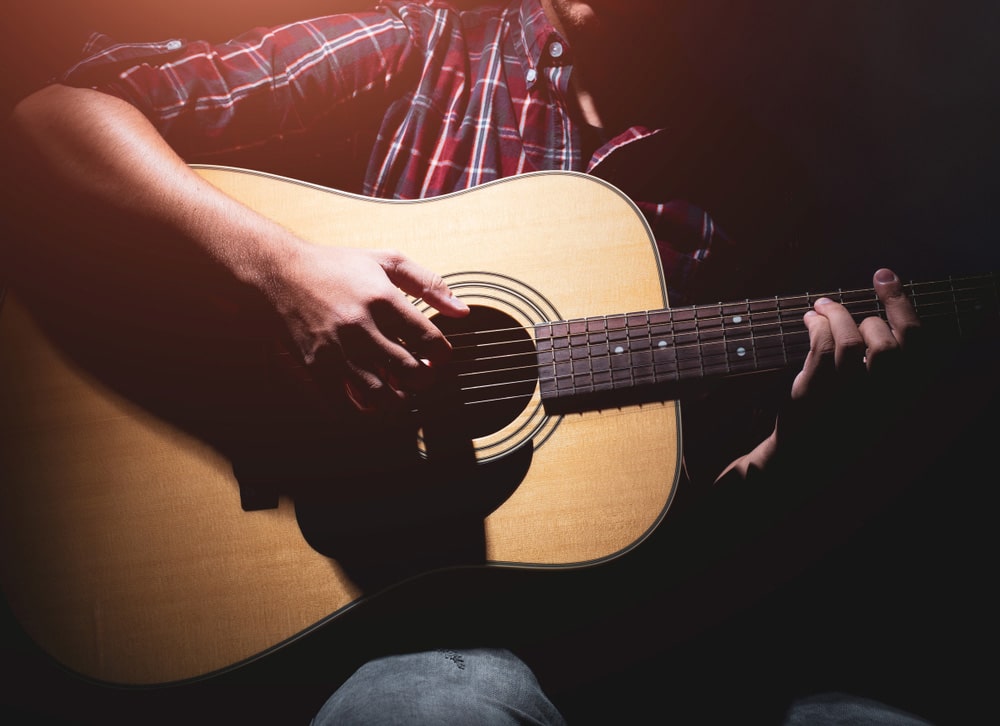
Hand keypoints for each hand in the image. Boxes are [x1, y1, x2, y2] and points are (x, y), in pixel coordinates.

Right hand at [272, 245, 468, 411]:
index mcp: (382, 299)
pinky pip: (346, 406)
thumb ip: (428, 283)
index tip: (437, 355)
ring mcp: (337, 350)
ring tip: (399, 391)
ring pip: (381, 395)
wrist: (279, 274)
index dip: (442, 354)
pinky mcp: (317, 367)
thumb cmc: (336, 266)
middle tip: (421, 374)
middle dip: (424, 379)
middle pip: (410, 372)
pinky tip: (370, 401)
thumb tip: (462, 311)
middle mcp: (361, 327)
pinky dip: (364, 412)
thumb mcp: (386, 261)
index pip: (430, 340)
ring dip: (398, 400)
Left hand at [719, 268, 922, 481]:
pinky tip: (811, 320)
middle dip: (865, 318)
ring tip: (822, 306)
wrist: (805, 461)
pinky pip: (820, 347)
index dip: (901, 304)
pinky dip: (817, 326)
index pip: (916, 343)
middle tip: (842, 308)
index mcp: (902, 397)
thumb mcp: (874, 395)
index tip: (884, 277)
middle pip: (886, 343)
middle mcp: (882, 403)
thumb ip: (880, 360)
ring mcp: (848, 401)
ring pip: (848, 342)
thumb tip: (873, 314)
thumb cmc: (843, 422)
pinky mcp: (817, 396)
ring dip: (836, 316)